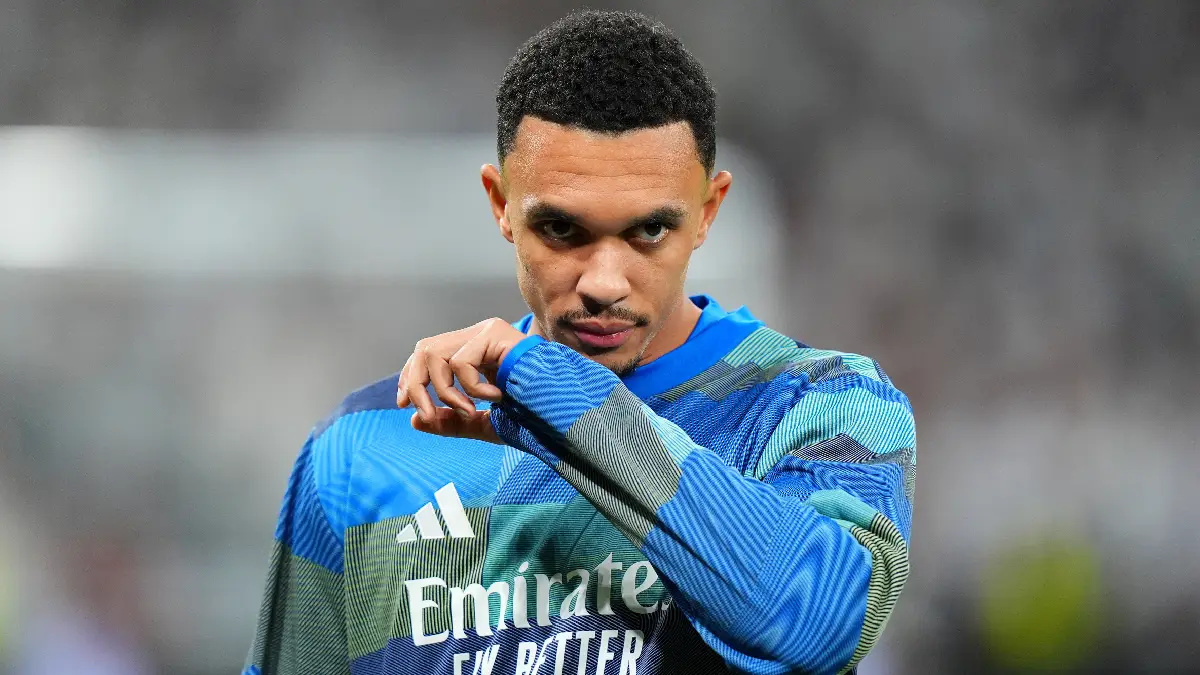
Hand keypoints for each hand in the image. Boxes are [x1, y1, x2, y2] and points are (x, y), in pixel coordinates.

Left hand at [395, 318, 527, 441]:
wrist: (564, 408)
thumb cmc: (534, 414)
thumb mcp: (484, 423)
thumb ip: (452, 422)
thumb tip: (414, 420)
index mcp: (475, 352)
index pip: (428, 353)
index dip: (410, 376)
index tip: (403, 403)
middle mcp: (478, 336)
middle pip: (425, 348)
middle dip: (416, 382)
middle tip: (425, 412)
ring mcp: (487, 332)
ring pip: (436, 354)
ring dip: (444, 391)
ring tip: (471, 411)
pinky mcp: (495, 334)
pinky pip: (461, 362)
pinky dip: (471, 388)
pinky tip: (497, 398)